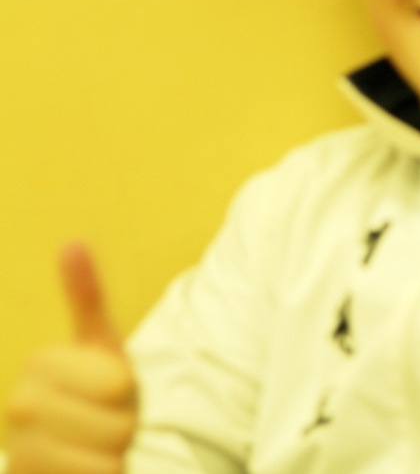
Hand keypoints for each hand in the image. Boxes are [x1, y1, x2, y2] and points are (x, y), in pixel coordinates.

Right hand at [6, 243, 138, 473]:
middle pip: (117, 422)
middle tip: (104, 423)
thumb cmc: (94, 398)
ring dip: (114, 458)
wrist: (64, 459)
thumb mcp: (100, 346)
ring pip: (108, 459)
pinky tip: (83, 473)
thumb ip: (85, 297)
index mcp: (41, 362)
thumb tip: (71, 242)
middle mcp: (19, 404)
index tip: (109, 390)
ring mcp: (20, 449)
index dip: (128, 392)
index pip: (118, 383)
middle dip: (123, 426)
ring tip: (94, 449)